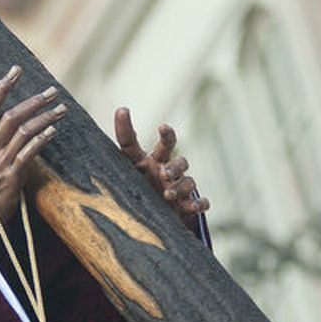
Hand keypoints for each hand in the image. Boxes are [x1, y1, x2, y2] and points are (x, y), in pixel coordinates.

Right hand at [0, 65, 66, 237]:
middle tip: (52, 91)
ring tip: (62, 110)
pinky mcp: (11, 176)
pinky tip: (53, 132)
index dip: (3, 86)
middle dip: (34, 101)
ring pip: (23, 131)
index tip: (16, 70)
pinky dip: (41, 139)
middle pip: (12, 115)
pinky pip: (28, 152)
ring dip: (45, 118)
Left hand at [115, 107, 208, 228]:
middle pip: (179, 162)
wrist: (148, 212)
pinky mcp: (186, 207)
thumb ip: (125, 142)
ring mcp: (179, 189)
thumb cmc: (136, 184)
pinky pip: (199, 203)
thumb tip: (121, 108)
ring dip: (179, 187)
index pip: (163, 144)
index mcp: (153, 161)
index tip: (162, 127)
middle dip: (175, 167)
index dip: (166, 135)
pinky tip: (194, 207)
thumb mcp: (125, 166)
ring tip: (167, 194)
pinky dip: (198, 204)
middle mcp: (167, 172)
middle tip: (164, 172)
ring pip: (188, 182)